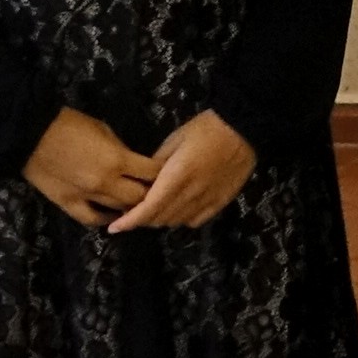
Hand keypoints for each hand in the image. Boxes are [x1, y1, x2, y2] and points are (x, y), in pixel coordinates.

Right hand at [23, 106, 154, 230]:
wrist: (30, 133)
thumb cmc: (69, 124)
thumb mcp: (104, 130)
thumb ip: (122, 150)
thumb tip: (134, 165)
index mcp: (118, 160)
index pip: (152, 174)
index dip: (162, 174)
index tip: (166, 174)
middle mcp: (106, 183)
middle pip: (140, 198)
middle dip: (150, 194)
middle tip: (154, 192)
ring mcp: (86, 196)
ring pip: (119, 211)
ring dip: (130, 208)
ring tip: (136, 204)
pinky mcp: (68, 204)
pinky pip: (91, 219)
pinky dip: (105, 219)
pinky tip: (112, 216)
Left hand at [110, 108, 259, 234]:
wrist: (243, 129)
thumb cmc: (206, 129)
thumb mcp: (174, 140)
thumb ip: (156, 165)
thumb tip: (143, 182)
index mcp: (177, 177)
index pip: (148, 209)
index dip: (129, 221)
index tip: (114, 227)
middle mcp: (191, 194)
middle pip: (159, 219)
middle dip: (141, 218)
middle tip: (132, 209)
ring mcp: (207, 201)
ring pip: (175, 222)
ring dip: (160, 219)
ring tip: (154, 208)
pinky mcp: (220, 203)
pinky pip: (195, 220)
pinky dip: (181, 219)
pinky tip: (179, 208)